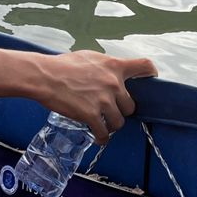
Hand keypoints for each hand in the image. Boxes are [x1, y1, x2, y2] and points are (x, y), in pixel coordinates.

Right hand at [39, 52, 156, 143]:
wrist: (45, 77)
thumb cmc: (62, 65)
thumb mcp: (89, 58)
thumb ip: (104, 67)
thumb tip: (108, 72)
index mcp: (113, 66)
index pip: (144, 67)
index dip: (151, 74)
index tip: (150, 80)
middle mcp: (113, 84)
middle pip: (131, 105)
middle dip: (121, 110)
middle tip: (110, 111)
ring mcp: (104, 101)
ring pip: (119, 121)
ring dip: (112, 125)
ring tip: (103, 125)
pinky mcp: (92, 115)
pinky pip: (104, 133)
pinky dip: (102, 138)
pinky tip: (98, 138)